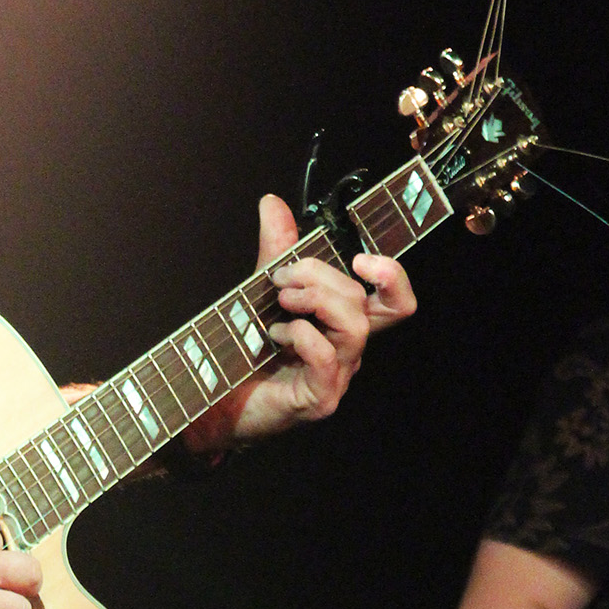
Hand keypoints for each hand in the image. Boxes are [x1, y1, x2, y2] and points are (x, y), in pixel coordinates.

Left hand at [189, 194, 415, 450]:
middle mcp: (347, 350)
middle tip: (281, 279)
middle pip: (365, 302)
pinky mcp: (318, 398)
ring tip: (280, 302)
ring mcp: (337, 376)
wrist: (215, 406)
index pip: (392, 299)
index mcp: (342, 324)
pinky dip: (301, 334)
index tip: (359, 257)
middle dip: (322, 276)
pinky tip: (276, 334)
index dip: (390, 274)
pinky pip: (326, 357)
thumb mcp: (259, 293)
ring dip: (315, 300)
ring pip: (354, 326)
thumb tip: (272, 203)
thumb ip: (274, 252)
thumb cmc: (245, 355)